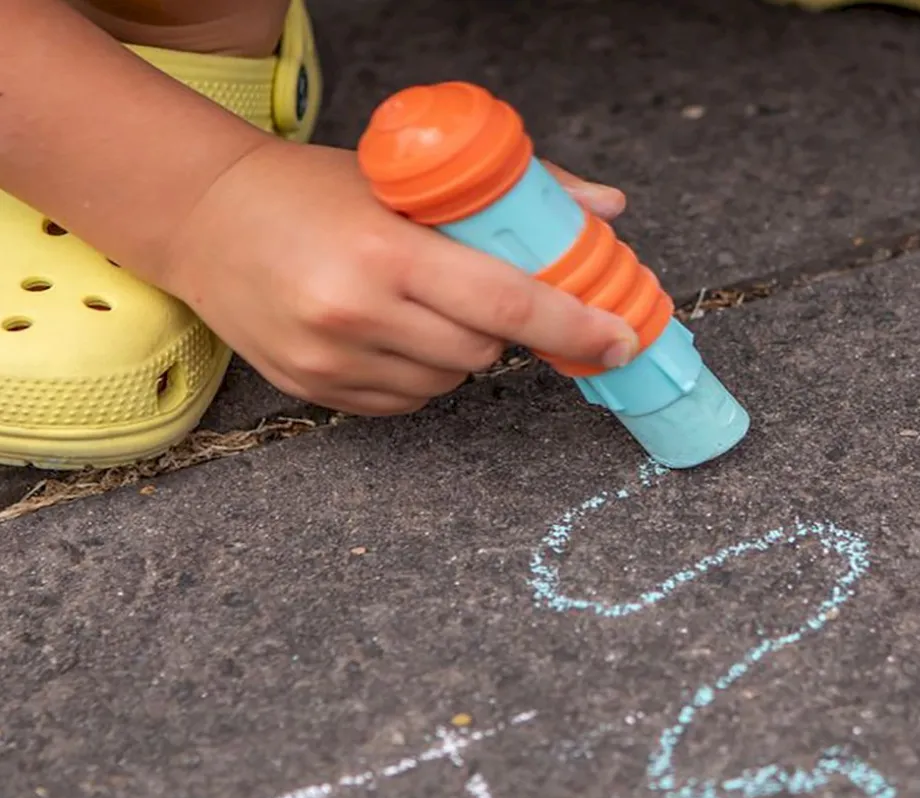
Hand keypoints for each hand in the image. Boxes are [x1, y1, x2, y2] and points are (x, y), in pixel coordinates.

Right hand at [163, 139, 637, 415]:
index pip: (507, 305)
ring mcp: (330, 360)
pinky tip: (391, 333)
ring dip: (459, 355)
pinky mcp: (313, 391)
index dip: (575, 327)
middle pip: (482, 354)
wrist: (204, 219)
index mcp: (386, 249)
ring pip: (446, 385)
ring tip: (421, 307)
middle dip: (502, 333)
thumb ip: (516, 194)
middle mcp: (355, 312)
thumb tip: (607, 211)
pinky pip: (404, 403)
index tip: (620, 340)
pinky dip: (420, 376)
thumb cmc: (313, 189)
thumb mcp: (408, 175)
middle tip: (481, 295)